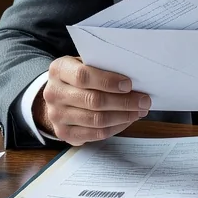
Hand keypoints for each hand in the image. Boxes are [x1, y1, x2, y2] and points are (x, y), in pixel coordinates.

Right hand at [34, 56, 150, 145]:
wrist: (58, 95)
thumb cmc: (79, 76)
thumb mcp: (84, 63)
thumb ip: (102, 66)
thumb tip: (135, 77)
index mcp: (59, 69)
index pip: (83, 76)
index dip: (108, 81)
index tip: (129, 84)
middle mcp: (53, 93)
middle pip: (93, 100)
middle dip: (124, 101)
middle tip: (144, 100)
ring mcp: (56, 115)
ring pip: (96, 120)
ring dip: (123, 116)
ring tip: (139, 111)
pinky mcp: (64, 133)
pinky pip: (95, 134)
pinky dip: (115, 128)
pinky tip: (127, 120)